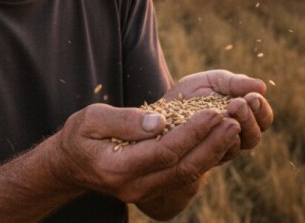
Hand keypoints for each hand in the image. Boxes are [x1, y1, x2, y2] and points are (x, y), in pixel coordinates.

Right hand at [49, 102, 239, 205]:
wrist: (69, 166)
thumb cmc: (80, 136)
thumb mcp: (92, 119)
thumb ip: (124, 120)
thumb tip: (159, 121)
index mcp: (118, 168)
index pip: (163, 152)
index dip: (191, 133)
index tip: (212, 113)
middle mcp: (134, 186)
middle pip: (182, 168)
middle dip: (212, 145)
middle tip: (235, 122)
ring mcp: (144, 191)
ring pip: (186, 176)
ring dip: (213, 152)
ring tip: (233, 128)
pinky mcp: (152, 188)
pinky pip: (182, 176)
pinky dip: (203, 158)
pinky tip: (218, 139)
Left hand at [166, 70, 273, 159]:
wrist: (160, 109)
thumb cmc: (191, 93)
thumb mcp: (213, 81)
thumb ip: (235, 83)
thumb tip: (262, 86)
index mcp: (243, 117)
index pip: (263, 118)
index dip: (261, 109)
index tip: (252, 97)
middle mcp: (235, 137)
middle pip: (254, 136)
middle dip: (249, 119)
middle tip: (238, 104)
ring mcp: (219, 149)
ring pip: (237, 147)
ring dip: (233, 129)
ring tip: (226, 112)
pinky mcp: (202, 159)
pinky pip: (213, 154)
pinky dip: (213, 141)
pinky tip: (210, 128)